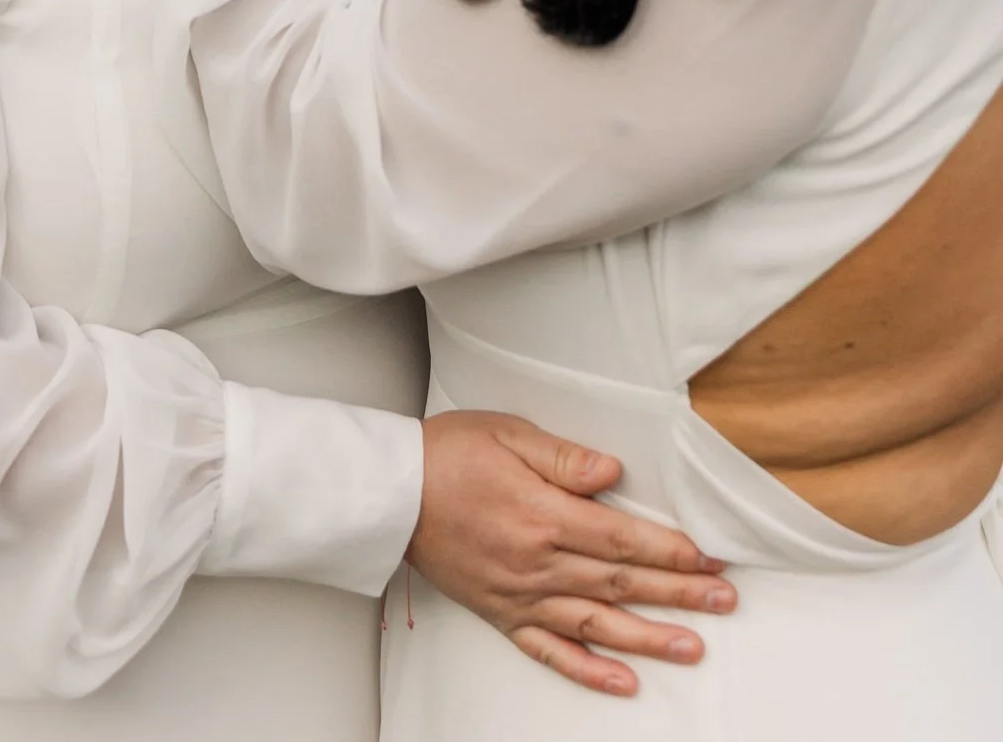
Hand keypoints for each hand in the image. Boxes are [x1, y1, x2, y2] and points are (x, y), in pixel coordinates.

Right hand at [409, 412, 734, 697]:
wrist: (392, 493)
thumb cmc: (448, 453)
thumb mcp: (507, 433)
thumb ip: (564, 457)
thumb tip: (615, 473)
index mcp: (542, 515)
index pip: (622, 540)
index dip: (670, 551)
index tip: (707, 557)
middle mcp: (536, 564)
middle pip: (620, 583)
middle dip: (678, 593)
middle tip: (723, 601)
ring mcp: (520, 596)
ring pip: (596, 623)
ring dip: (649, 638)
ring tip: (692, 646)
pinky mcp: (502, 614)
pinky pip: (551, 651)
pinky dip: (589, 671)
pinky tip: (622, 682)